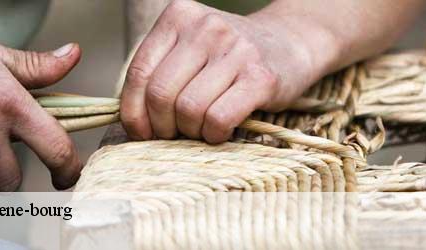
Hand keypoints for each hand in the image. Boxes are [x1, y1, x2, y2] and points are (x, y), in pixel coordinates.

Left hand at [120, 0, 328, 142]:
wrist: (292, 42)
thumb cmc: (231, 56)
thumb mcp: (192, 47)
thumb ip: (162, 70)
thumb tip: (133, 121)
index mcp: (179, 15)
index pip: (139, 72)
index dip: (133, 111)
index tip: (140, 132)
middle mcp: (206, 28)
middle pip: (161, 94)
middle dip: (162, 125)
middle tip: (174, 134)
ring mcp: (235, 50)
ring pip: (188, 109)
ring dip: (190, 132)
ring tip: (200, 129)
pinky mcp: (260, 77)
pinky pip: (218, 119)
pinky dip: (213, 134)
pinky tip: (219, 131)